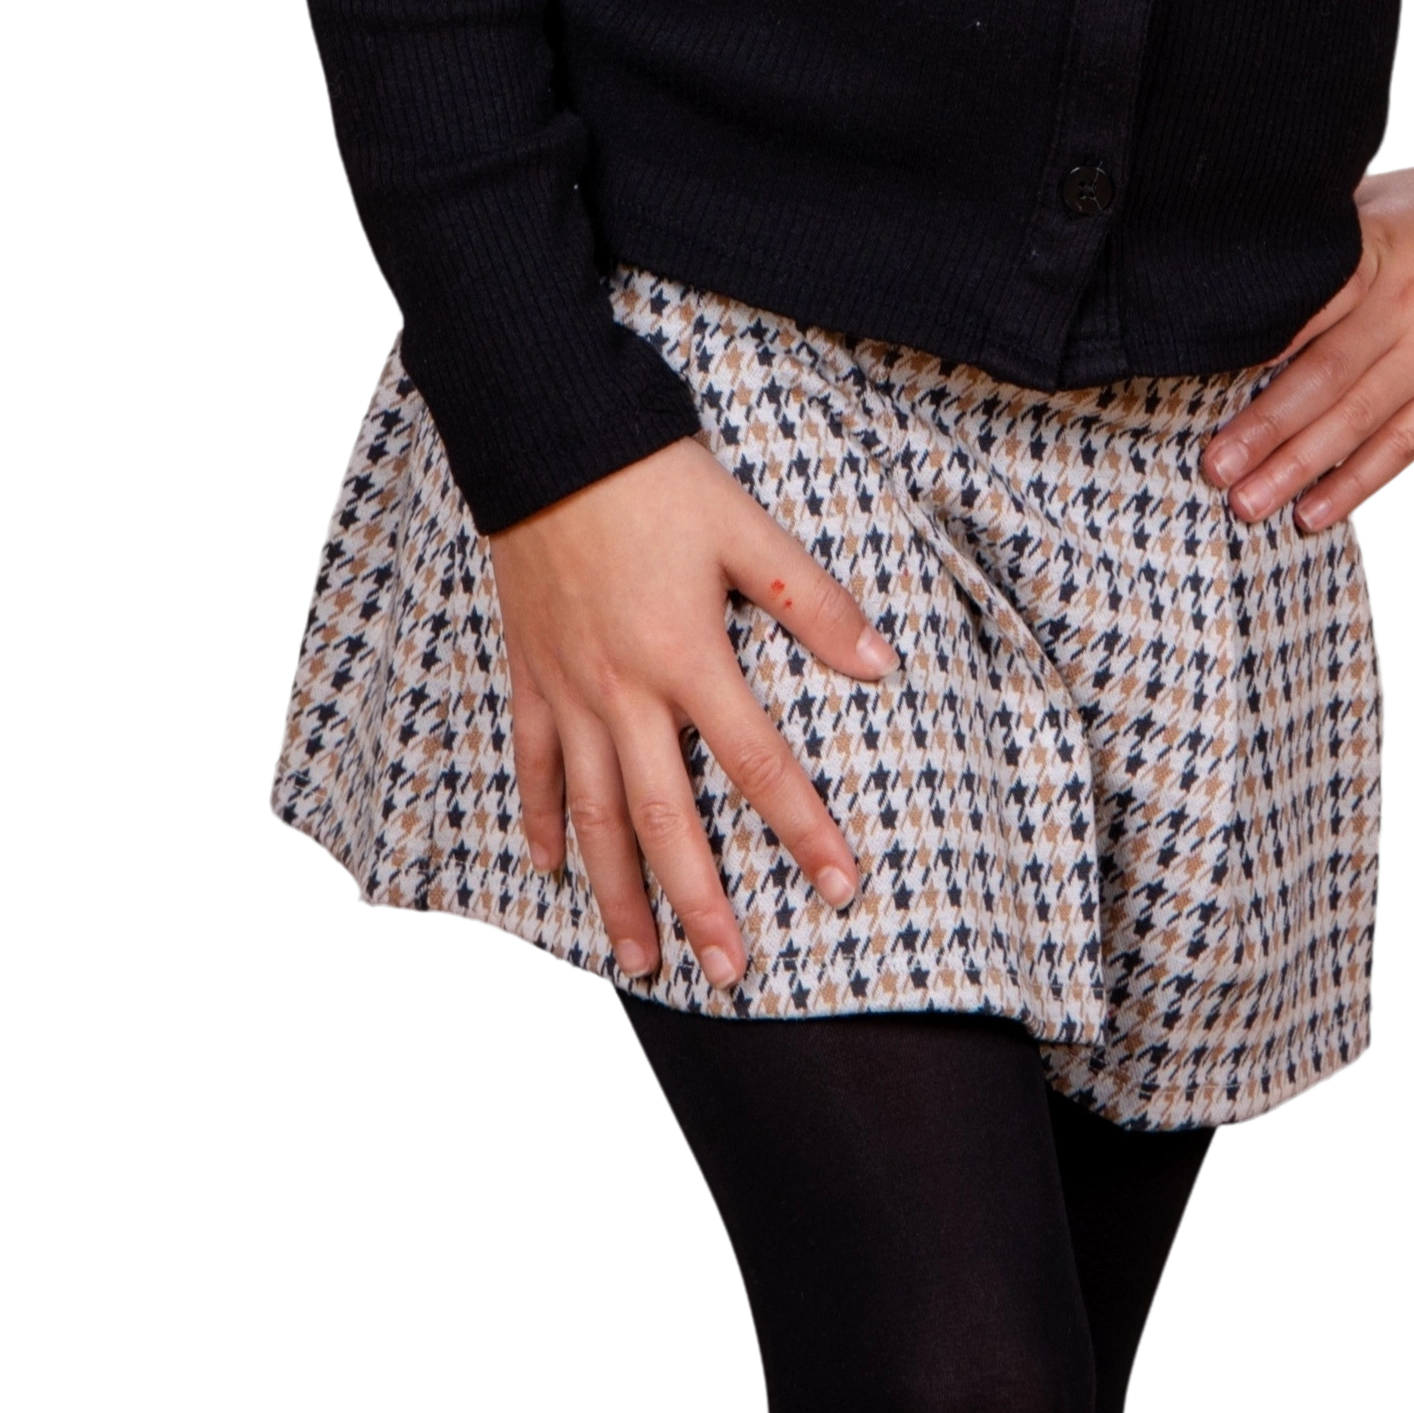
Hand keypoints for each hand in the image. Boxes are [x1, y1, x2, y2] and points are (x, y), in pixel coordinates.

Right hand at [485, 434, 898, 988]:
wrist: (546, 437)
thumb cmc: (653, 477)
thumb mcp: (747, 526)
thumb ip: (812, 602)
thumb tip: (883, 664)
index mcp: (687, 656)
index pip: (759, 764)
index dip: (804, 829)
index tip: (842, 887)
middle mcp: (623, 691)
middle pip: (666, 819)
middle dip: (701, 903)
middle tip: (730, 975)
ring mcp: (569, 689)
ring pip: (592, 814)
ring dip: (618, 892)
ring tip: (640, 959)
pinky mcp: (530, 672)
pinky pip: (531, 763)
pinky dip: (539, 819)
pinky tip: (550, 867)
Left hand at [1200, 160, 1413, 532]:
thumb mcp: (1382, 196)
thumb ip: (1326, 231)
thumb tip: (1256, 244)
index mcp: (1366, 257)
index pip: (1294, 313)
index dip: (1244, 352)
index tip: (1196, 384)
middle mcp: (1395, 310)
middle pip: (1315, 378)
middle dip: (1259, 428)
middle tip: (1212, 469)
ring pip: (1353, 420)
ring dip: (1296, 467)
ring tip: (1247, 504)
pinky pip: (1404, 443)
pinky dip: (1358, 481)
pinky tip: (1316, 511)